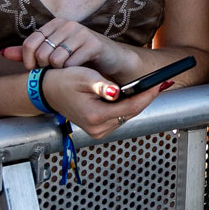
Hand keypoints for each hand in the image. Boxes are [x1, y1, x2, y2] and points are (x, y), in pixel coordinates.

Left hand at [4, 20, 125, 77]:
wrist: (112, 61)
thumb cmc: (80, 58)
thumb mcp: (53, 53)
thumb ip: (29, 53)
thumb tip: (2, 53)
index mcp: (55, 24)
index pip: (29, 43)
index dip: (29, 61)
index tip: (36, 70)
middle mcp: (67, 24)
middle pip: (42, 53)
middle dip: (46, 68)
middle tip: (55, 72)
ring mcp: (81, 32)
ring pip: (55, 60)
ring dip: (60, 72)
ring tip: (69, 71)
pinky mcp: (93, 44)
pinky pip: (71, 64)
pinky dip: (73, 73)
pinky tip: (80, 71)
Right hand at [38, 66, 162, 138]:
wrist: (47, 92)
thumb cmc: (63, 81)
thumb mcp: (83, 77)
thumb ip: (102, 86)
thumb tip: (117, 92)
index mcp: (95, 116)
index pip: (131, 108)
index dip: (148, 95)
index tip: (160, 84)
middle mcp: (98, 128)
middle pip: (131, 113)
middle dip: (145, 97)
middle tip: (160, 82)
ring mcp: (98, 131)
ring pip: (126, 116)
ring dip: (136, 102)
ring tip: (149, 86)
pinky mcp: (98, 129)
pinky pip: (118, 117)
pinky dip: (126, 106)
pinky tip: (132, 94)